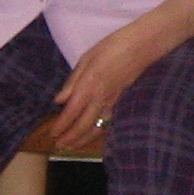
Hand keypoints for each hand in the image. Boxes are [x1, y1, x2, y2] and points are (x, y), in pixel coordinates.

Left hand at [48, 21, 169, 154]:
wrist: (141, 47)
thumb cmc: (112, 47)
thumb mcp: (86, 58)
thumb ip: (72, 81)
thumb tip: (58, 100)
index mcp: (89, 85)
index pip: (71, 112)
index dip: (61, 126)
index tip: (52, 134)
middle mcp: (100, 98)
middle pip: (83, 125)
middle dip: (69, 139)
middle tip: (58, 147)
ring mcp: (112, 102)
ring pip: (96, 128)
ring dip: (82, 140)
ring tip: (71, 147)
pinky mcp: (120, 102)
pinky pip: (106, 123)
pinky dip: (96, 133)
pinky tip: (90, 136)